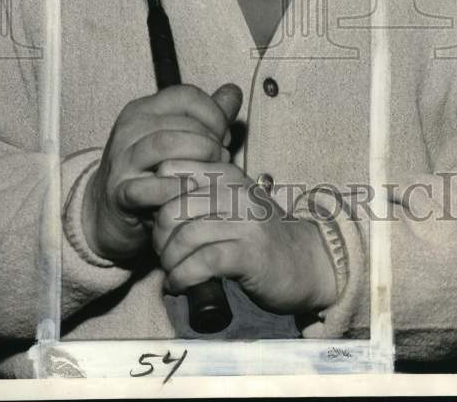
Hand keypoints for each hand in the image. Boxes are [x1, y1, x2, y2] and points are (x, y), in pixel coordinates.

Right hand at [81, 83, 242, 263]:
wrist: (107, 213)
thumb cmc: (150, 172)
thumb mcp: (176, 138)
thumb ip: (207, 116)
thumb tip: (233, 90)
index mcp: (143, 110)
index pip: (186, 95)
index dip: (214, 114)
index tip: (225, 136)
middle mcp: (129, 130)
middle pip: (181, 123)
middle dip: (211, 142)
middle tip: (222, 160)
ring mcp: (121, 161)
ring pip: (164, 145)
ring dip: (198, 160)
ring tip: (210, 174)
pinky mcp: (118, 194)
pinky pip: (147, 187)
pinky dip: (175, 188)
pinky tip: (191, 191)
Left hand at [152, 161, 337, 314]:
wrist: (304, 262)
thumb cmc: (257, 235)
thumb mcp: (230, 203)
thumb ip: (200, 193)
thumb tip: (152, 199)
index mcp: (227, 173)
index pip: (172, 172)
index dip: (155, 199)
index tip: (159, 223)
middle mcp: (236, 191)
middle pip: (172, 207)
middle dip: (159, 236)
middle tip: (163, 254)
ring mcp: (245, 222)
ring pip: (185, 236)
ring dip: (170, 261)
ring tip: (172, 272)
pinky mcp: (250, 253)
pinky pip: (203, 262)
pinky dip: (183, 277)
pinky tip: (180, 284)